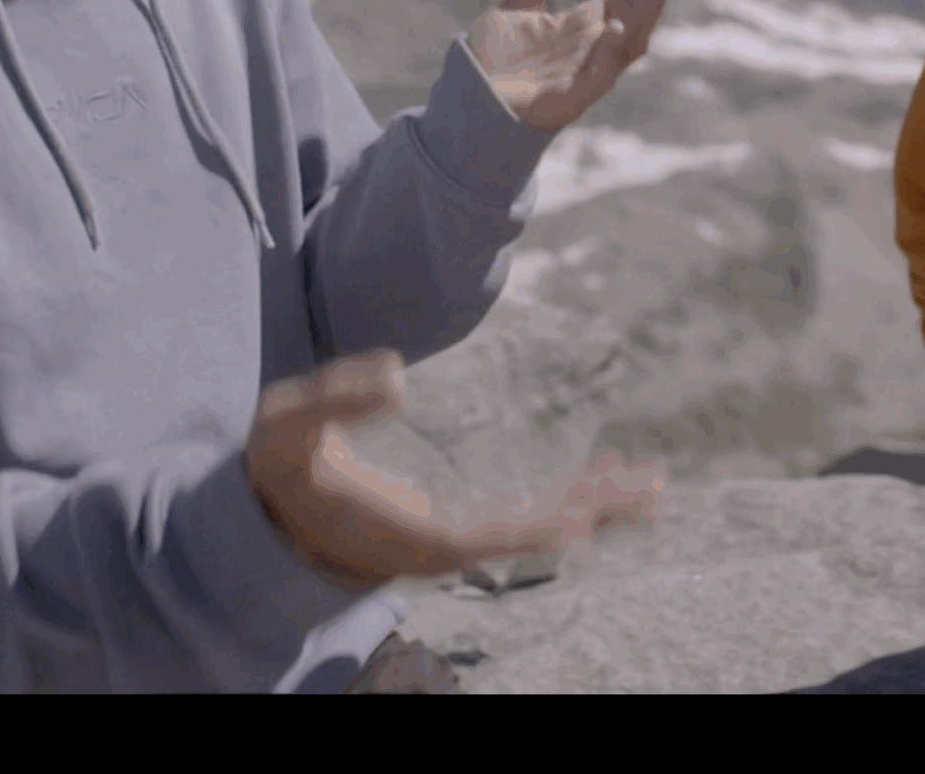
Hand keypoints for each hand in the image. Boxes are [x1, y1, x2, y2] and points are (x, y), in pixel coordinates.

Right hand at [243, 350, 668, 592]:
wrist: (270, 508)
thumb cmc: (281, 467)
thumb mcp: (288, 427)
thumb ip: (333, 398)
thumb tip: (397, 376)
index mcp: (408, 535)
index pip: (488, 538)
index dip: (539, 527)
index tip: (588, 515)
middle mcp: (442, 547)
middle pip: (534, 537)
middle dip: (594, 513)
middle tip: (654, 490)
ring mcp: (454, 538)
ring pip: (539, 529)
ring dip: (595, 506)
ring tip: (653, 484)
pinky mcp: (457, 526)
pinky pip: (527, 516)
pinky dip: (569, 498)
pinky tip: (602, 481)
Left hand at [466, 0, 686, 131]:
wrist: (466, 105)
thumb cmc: (497, 60)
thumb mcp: (521, 2)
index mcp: (587, 25)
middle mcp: (594, 48)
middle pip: (638, 15)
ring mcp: (585, 73)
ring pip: (628, 45)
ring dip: (647, 15)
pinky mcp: (568, 98)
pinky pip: (596, 77)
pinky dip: (608, 53)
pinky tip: (615, 28)